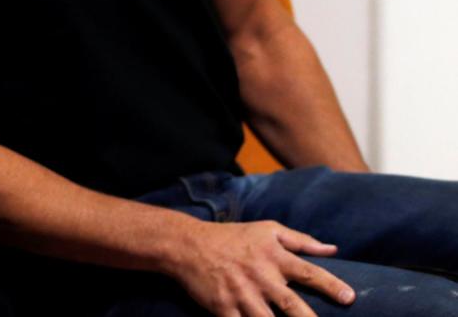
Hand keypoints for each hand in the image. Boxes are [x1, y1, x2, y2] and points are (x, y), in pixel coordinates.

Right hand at [169, 219, 354, 315]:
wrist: (188, 245)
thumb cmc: (232, 237)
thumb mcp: (266, 229)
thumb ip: (300, 240)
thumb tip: (332, 250)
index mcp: (273, 256)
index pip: (308, 272)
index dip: (330, 285)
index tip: (349, 298)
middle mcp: (260, 277)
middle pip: (292, 306)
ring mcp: (241, 294)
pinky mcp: (223, 307)